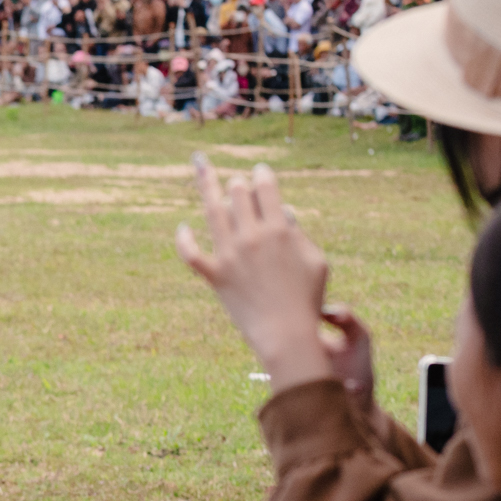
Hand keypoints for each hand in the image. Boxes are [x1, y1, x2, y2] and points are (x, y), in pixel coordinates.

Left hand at [177, 158, 369, 399]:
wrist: (285, 335)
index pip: (265, 188)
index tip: (260, 172)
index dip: (262, 175)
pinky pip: (190, 253)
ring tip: (201, 166)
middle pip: (237, 193)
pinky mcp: (214, 275)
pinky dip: (184, 239)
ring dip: (206, 184)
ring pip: (212, 210)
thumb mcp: (316, 262)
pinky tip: (184, 228)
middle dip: (238, 184)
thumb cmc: (307, 300)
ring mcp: (230, 255)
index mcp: (279, 230)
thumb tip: (282, 212)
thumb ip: (298, 234)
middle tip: (238, 184)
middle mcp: (251, 237)